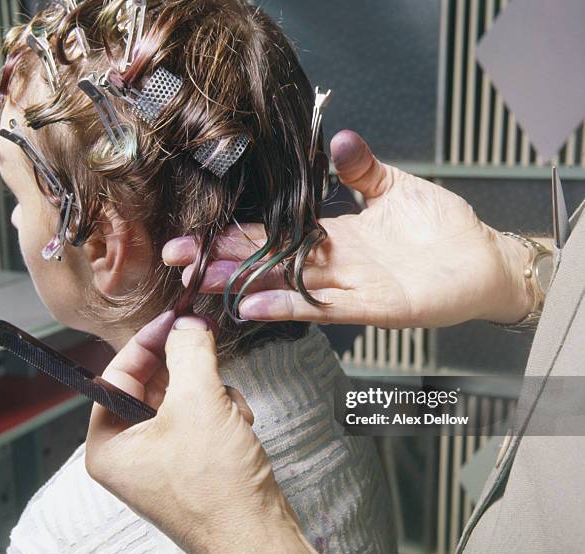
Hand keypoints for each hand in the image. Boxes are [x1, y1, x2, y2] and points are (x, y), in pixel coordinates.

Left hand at [85, 312, 369, 553]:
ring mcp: (163, 458)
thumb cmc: (216, 484)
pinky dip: (223, 412)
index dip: (149, 340)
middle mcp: (131, 452)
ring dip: (212, 392)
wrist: (257, 535)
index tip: (176, 316)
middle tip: (208, 343)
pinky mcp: (193, 461)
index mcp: (109, 443)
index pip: (119, 373)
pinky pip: (201, 417)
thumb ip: (189, 351)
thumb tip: (188, 320)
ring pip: (183, 397)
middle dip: (190, 371)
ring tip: (231, 409)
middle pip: (154, 384)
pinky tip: (240, 425)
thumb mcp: (198, 402)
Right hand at [163, 130, 531, 327]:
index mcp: (337, 235)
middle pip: (271, 259)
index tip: (199, 229)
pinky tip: (256, 303)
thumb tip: (337, 139)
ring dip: (246, 283)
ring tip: (205, 281)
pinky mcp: (373, 306)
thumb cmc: (442, 228)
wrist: (482, 260)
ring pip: (288, 285)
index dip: (238, 231)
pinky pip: (324, 307)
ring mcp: (351, 287)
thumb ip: (364, 171)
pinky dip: (289, 305)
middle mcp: (335, 263)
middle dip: (224, 258)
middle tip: (178, 257)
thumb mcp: (398, 189)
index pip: (277, 231)